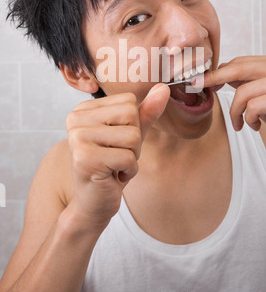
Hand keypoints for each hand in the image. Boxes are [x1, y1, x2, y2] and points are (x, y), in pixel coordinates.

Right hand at [66, 84, 169, 230]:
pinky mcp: (84, 158)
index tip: (116, 142)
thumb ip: (146, 111)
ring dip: (132, 157)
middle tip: (116, 156)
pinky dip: (129, 171)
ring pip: (133, 136)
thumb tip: (164, 88)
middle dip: (134, 141)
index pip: (129, 101)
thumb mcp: (131, 135)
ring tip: (114, 165)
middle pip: (131, 115)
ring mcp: (78, 137)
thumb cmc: (112, 166)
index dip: (132, 125)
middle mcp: (76, 118)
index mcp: (84, 108)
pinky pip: (128, 157)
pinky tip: (113, 176)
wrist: (94, 203)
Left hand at [204, 55, 265, 157]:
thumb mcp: (264, 96)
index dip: (220, 71)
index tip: (203, 79)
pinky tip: (257, 126)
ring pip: (243, 92)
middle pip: (239, 69)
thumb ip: (247, 82)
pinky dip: (249, 120)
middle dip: (214, 78)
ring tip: (240, 123)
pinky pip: (253, 107)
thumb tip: (219, 73)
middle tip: (198, 85)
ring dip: (236, 112)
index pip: (243, 62)